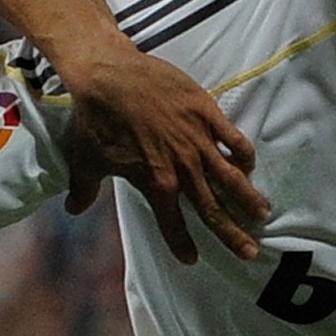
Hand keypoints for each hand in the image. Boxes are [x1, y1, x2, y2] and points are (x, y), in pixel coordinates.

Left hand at [55, 42, 268, 262]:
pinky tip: (251, 166)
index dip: (181, 243)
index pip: (172, 223)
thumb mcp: (86, 160)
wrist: (106, 76)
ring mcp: (197, 140)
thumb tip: (73, 209)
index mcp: (156, 184)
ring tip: (262, 214)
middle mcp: (182, 168)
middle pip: (213, 209)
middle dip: (233, 234)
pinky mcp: (206, 112)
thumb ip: (85, 190)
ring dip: (248, 199)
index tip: (191, 259)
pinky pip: (233, 138)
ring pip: (231, 178)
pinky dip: (244, 154)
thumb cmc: (95, 120)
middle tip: (250, 252)